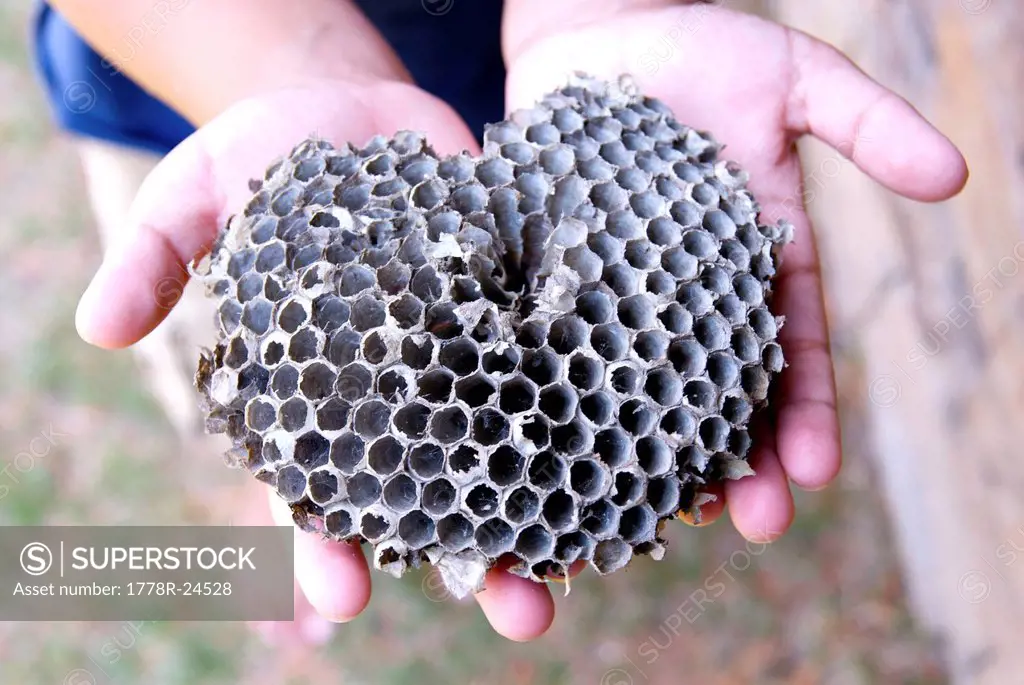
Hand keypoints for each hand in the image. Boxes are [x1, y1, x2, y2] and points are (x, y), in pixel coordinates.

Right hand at [74, 80, 556, 640]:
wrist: (354, 108)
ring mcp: (472, 356)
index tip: (345, 598)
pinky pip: (562, 367)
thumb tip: (96, 327)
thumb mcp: (197, 191)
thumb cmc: (263, 157)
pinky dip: (596, 409)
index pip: (325, 491)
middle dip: (475, 556)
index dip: (329, 548)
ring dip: (553, 509)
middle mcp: (406, 394)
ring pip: (516, 450)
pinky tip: (636, 455)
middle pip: (442, 493)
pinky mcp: (522, 308)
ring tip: (589, 563)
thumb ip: (155, 256)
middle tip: (519, 615)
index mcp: (321, 396)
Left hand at [502, 3, 967, 537]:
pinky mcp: (558, 273)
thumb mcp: (795, 78)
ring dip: (656, 448)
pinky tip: (568, 443)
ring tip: (662, 514)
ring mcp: (621, 286)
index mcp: (754, 259)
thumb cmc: (699, 50)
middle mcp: (690, 288)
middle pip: (719, 388)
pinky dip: (571, 393)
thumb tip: (954, 177)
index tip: (812, 472)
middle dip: (738, 456)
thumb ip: (867, 125)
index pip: (788, 350)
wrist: (596, 26)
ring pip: (643, 383)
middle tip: (746, 522)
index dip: (804, 411)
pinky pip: (566, 342)